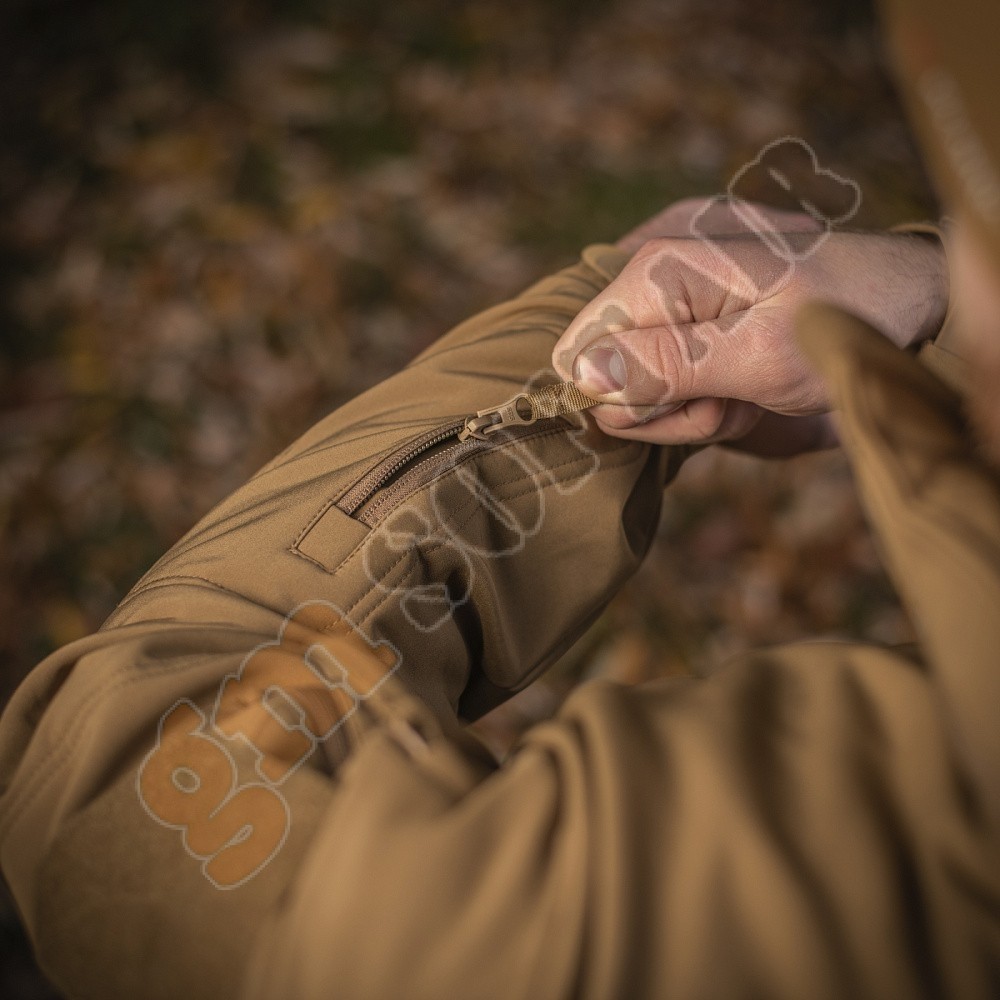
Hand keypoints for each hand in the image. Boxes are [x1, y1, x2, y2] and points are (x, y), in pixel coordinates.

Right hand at [554, 198, 948, 454]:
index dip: (628, 400)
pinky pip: (662, 362)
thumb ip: (667, 366)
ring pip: (636, 376)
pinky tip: (743, 376)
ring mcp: (670, 278)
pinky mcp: (685, 297)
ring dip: (693, 401)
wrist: (907, 296)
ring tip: (749, 387)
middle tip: (734, 399)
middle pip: (607, 370)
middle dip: (670, 405)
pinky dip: (704, 385)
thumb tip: (580, 374)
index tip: (697, 404)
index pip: (579, 355)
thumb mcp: (759, 357)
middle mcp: (655, 262)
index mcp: (661, 266)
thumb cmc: (845, 321)